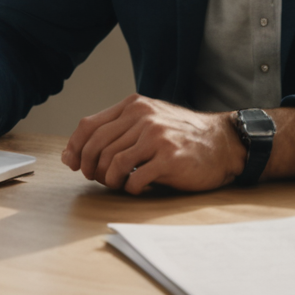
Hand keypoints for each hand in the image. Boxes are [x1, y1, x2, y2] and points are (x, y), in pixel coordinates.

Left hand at [62, 94, 241, 193]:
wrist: (222, 143)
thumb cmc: (181, 136)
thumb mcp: (148, 121)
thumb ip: (117, 130)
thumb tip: (74, 153)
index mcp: (133, 106)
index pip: (89, 125)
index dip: (74, 147)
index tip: (71, 163)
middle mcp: (143, 117)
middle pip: (97, 146)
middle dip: (89, 167)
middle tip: (95, 178)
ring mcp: (156, 137)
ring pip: (113, 163)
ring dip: (109, 180)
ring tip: (118, 183)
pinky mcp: (169, 158)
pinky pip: (135, 179)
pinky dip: (130, 188)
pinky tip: (137, 187)